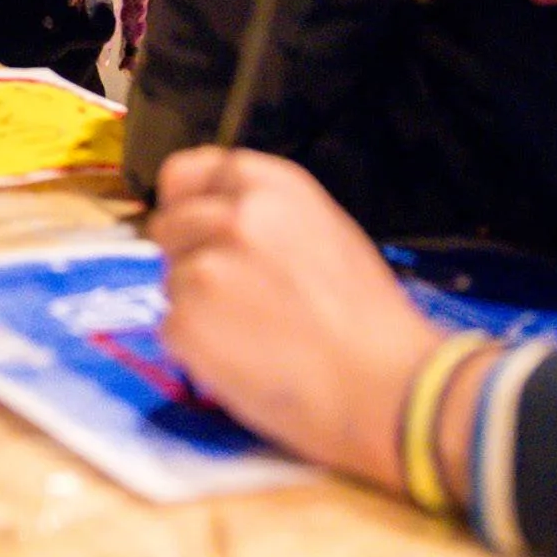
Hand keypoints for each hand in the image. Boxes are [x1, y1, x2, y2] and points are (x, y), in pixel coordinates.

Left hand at [152, 147, 442, 491]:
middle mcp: (230, 216)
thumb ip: (266, 214)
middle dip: (190, 256)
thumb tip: (219, 215)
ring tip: (254, 333)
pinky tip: (244, 360)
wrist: (386, 385)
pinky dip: (197, 348)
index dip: (187, 202)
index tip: (192, 224)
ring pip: (172, 281)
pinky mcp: (185, 324)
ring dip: (198, 306)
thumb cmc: (369, 317)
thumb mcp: (325, 229)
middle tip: (234, 295)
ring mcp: (203, 269)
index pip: (186, 172)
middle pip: (170, 226)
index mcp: (268, 185)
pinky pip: (172, 330)